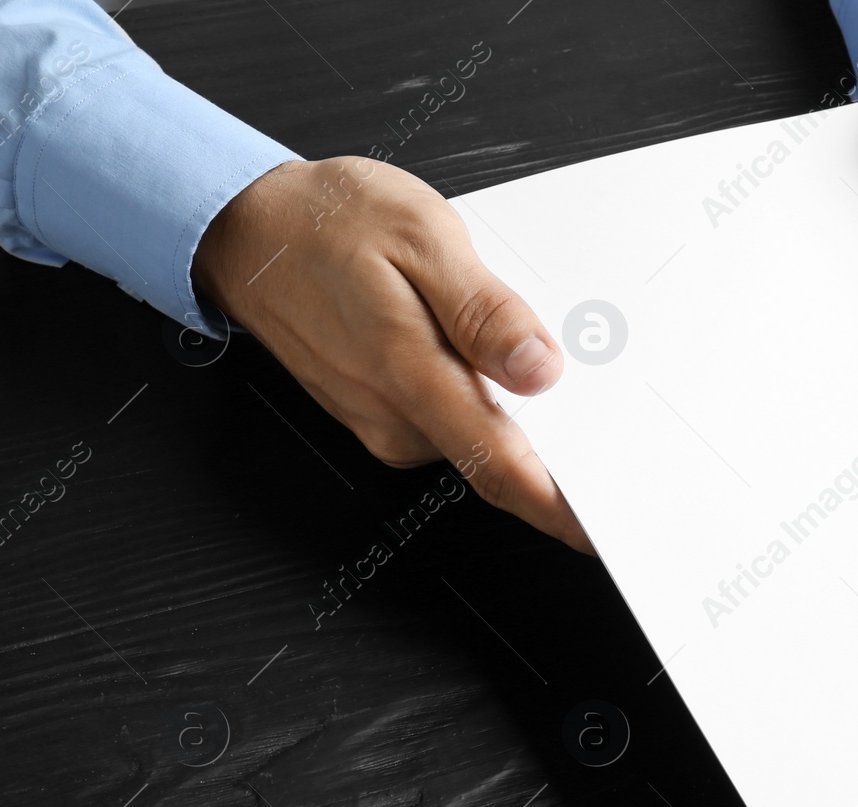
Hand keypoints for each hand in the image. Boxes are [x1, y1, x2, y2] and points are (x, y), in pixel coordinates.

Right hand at [192, 157, 592, 552]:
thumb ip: (484, 311)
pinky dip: (483, 399)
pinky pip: (450, 420)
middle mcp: (397, 417)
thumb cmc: (326, 224)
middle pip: (500, 459)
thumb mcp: (421, 235)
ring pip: (476, 438)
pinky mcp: (383, 415)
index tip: (607, 532)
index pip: (502, 470)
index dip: (561, 511)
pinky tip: (492, 355)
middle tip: (611, 416)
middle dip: (558, 453)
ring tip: (543, 360)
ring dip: (519, 416)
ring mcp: (386, 423)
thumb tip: (539, 370)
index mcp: (412, 375)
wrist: (246, 229)